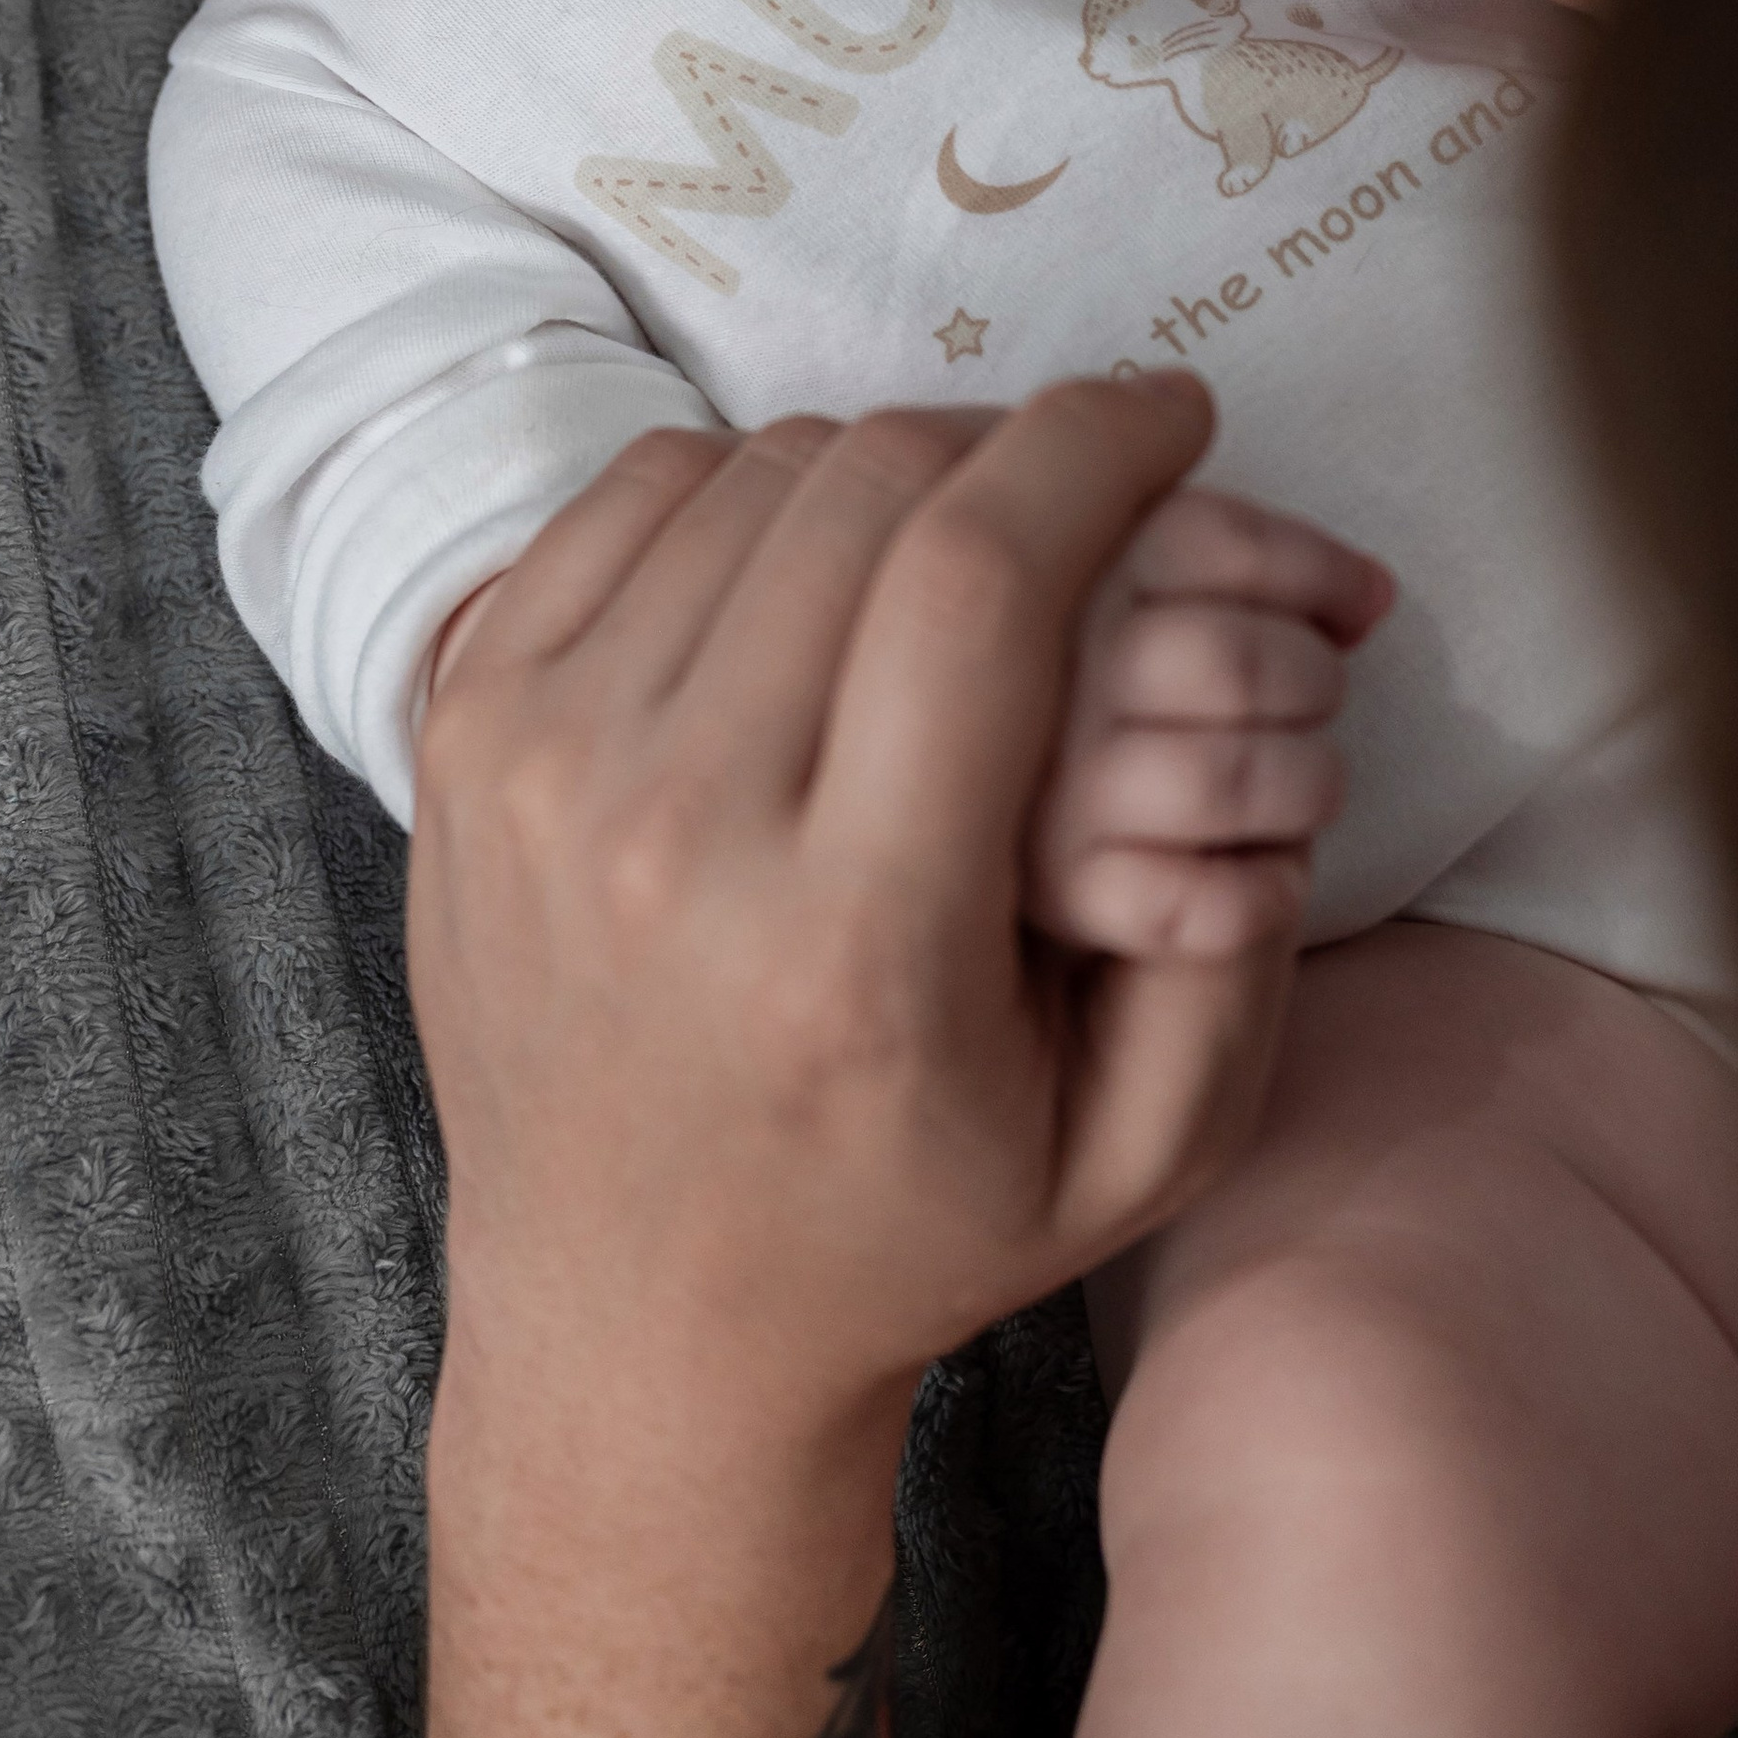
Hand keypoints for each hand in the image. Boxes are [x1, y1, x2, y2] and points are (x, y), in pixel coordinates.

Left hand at [412, 376, 1297, 1737]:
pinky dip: (751, 485)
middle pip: (868, 492)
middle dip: (1012, 441)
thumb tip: (1271, 697)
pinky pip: (637, 497)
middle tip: (1084, 477)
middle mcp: (672, 834)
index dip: (1098, 447)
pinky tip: (815, 554)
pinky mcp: (467, 729)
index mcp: (851, 942)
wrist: (631, 1323)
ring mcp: (541, 768)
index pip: (980, 580)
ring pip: (755, 474)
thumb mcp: (1128, 1153)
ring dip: (889, 462)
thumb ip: (1236, 941)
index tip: (1174, 415)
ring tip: (960, 524)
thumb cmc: (900, 1228)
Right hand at [1024, 488, 1390, 957]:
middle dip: (1314, 678)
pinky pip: (1199, 906)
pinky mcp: (1058, 895)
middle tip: (1310, 699)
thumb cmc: (1080, 662)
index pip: (1211, 539)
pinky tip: (1266, 875)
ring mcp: (1046, 788)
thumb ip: (1231, 558)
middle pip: (1238, 660)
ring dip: (1308, 782)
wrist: (944, 798)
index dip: (1316, 569)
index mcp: (1058, 568)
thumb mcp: (1122, 568)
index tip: (1359, 605)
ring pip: (1233, 780)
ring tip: (1302, 785)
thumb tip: (1374, 596)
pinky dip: (1263, 893)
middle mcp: (1043, 674)